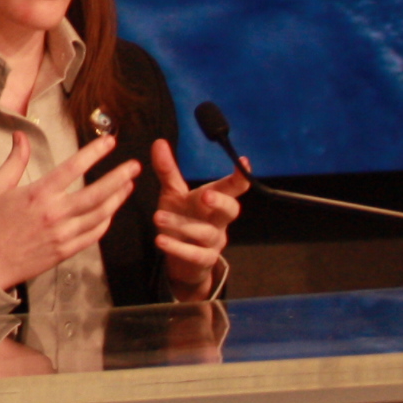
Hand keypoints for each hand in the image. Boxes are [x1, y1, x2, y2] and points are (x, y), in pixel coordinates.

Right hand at [0, 131, 137, 294]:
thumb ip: (15, 160)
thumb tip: (20, 135)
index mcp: (38, 194)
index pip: (72, 168)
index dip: (93, 153)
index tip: (109, 142)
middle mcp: (55, 213)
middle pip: (96, 193)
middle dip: (118, 178)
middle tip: (134, 166)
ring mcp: (64, 233)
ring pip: (99, 214)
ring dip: (117, 198)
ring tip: (129, 185)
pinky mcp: (67, 250)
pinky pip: (94, 234)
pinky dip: (106, 221)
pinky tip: (111, 211)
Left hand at [148, 139, 248, 300]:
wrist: (183, 260)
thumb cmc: (183, 219)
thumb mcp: (174, 194)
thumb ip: (168, 171)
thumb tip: (159, 142)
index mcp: (214, 201)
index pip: (232, 188)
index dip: (240, 177)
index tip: (244, 162)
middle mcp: (218, 220)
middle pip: (230, 210)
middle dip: (221, 201)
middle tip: (206, 195)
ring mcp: (213, 241)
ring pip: (206, 233)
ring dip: (182, 225)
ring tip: (157, 217)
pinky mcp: (202, 260)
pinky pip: (194, 255)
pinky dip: (177, 248)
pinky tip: (160, 241)